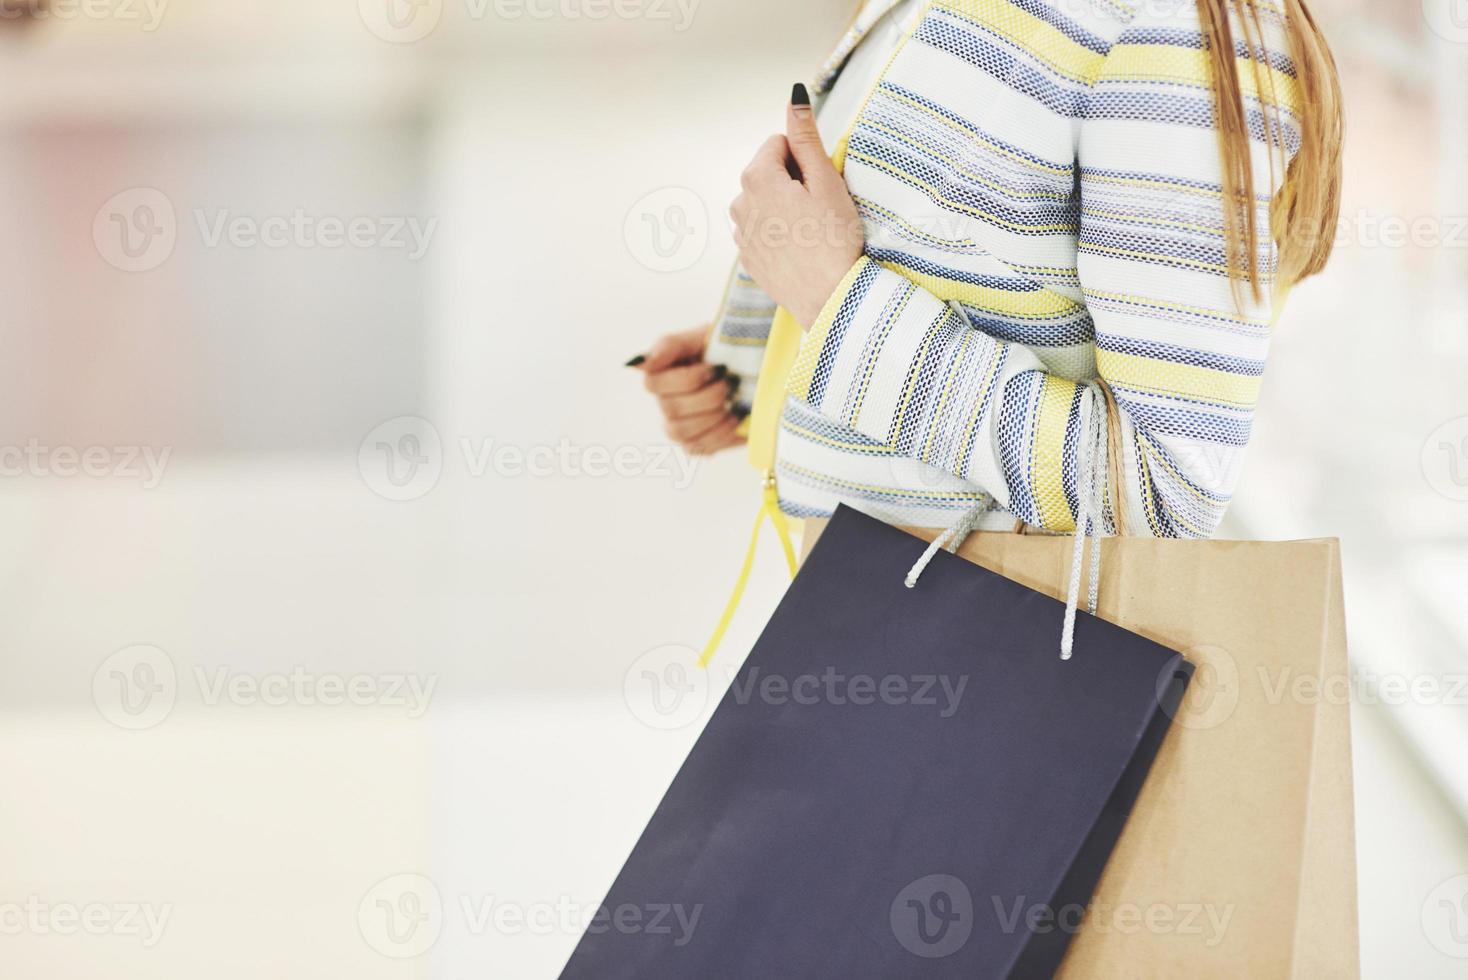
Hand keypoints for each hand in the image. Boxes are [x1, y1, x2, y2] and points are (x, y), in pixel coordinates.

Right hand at [628, 327, 745, 455]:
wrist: (753, 372)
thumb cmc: (722, 350)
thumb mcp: (700, 337)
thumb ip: (670, 346)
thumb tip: (640, 362)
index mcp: (660, 373)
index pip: (652, 383)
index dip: (686, 379)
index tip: (714, 368)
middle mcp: (664, 401)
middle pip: (671, 409)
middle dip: (708, 396)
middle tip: (730, 383)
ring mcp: (676, 426)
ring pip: (681, 431)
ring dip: (714, 416)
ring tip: (733, 402)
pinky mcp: (694, 444)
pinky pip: (698, 447)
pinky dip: (722, 434)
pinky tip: (736, 418)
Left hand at [729, 85, 864, 328]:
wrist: (830, 299)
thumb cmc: (835, 238)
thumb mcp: (825, 180)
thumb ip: (806, 135)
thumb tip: (794, 95)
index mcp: (756, 177)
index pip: (778, 145)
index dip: (804, 161)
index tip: (819, 186)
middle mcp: (739, 202)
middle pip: (769, 173)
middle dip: (792, 183)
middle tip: (819, 211)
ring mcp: (740, 234)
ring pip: (764, 202)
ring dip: (784, 208)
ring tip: (811, 233)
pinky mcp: (747, 259)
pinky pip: (762, 231)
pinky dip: (779, 234)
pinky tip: (800, 250)